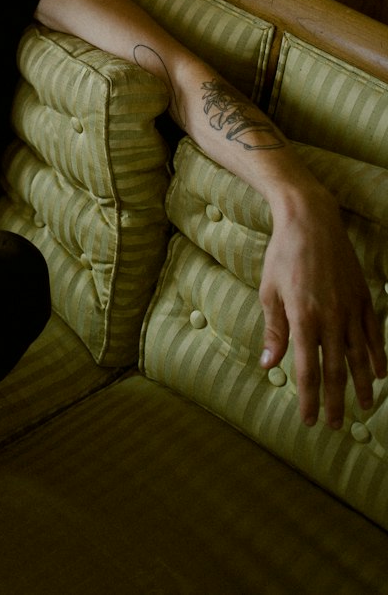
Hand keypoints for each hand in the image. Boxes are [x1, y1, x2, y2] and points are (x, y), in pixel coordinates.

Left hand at [259, 186, 385, 428]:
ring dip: (360, 384)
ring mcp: (351, 308)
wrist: (311, 221)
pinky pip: (373, 334)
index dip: (309, 397)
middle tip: (334, 424)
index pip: (307, 369)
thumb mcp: (270, 291)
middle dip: (335, 400)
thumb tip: (269, 365)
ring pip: (359, 356)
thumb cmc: (283, 255)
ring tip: (363, 408)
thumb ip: (274, 330)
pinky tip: (378, 374)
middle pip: (336, 369)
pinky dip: (376, 356)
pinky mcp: (363, 297)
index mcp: (303, 317)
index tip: (309, 419)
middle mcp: (331, 317)